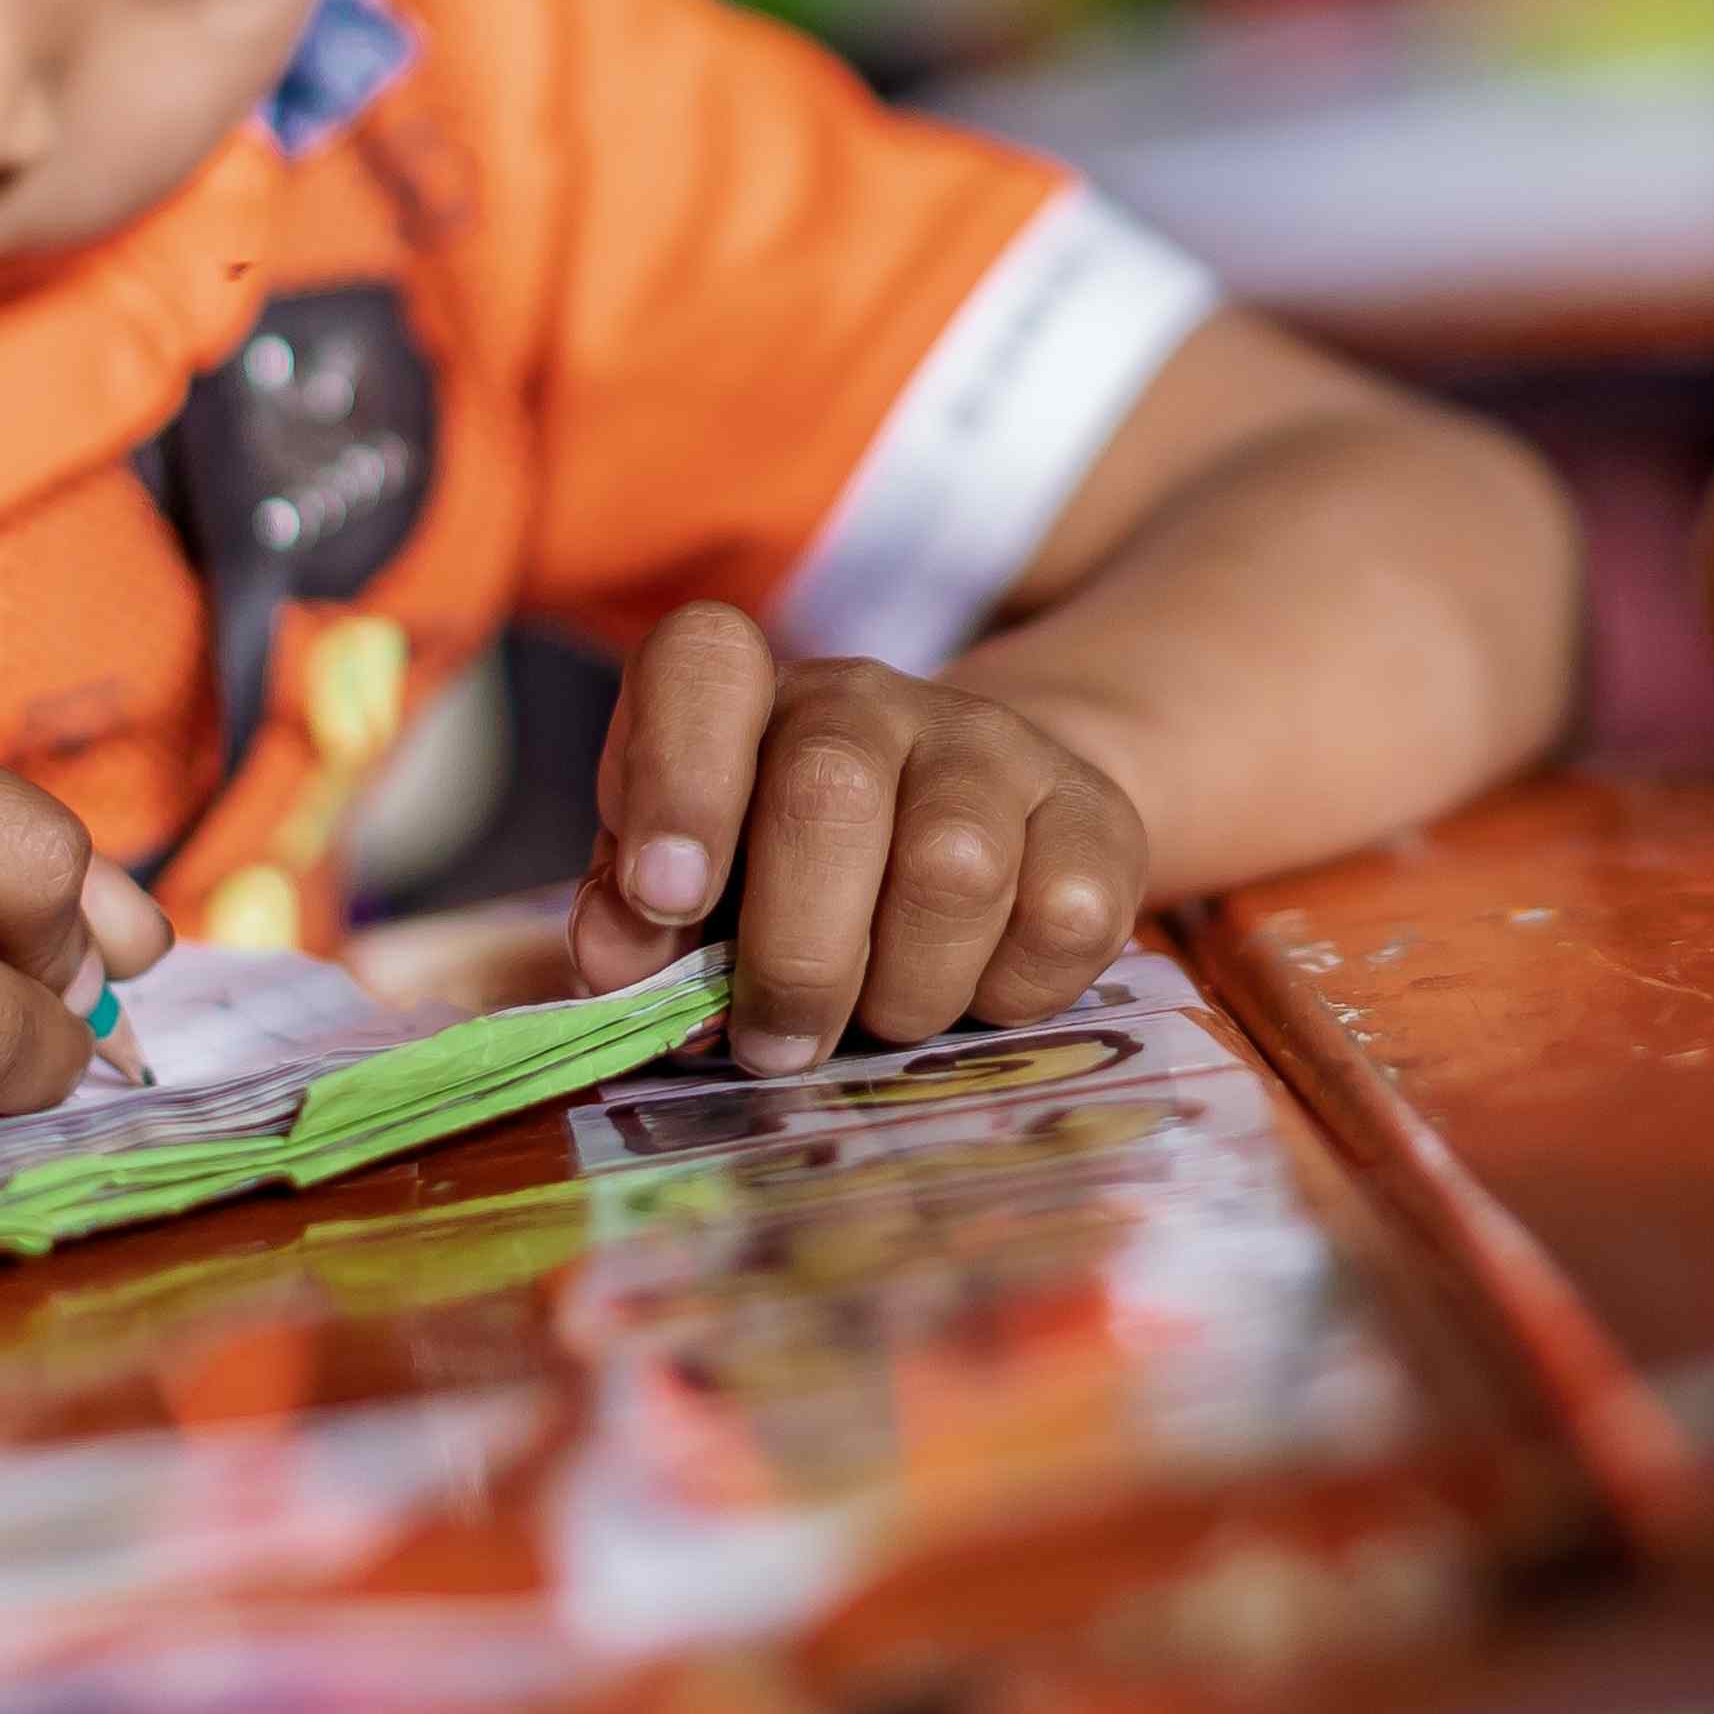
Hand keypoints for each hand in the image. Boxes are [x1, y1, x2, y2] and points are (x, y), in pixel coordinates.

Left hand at [565, 600, 1149, 1077]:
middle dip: (796, 957)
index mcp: (747, 700)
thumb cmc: (795, 884)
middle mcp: (867, 699)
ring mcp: (992, 746)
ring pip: (955, 867)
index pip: (703, 667)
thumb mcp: (695, 896)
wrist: (984, 834)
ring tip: (885, 1017)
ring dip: (906, 992)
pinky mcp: (1096, 815)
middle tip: (778, 1046)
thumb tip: (617, 962)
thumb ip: (636, 923)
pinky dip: (1010, 995)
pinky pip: (1064, 919)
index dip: (677, 781)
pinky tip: (977, 990)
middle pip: (830, 794)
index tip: (666, 901)